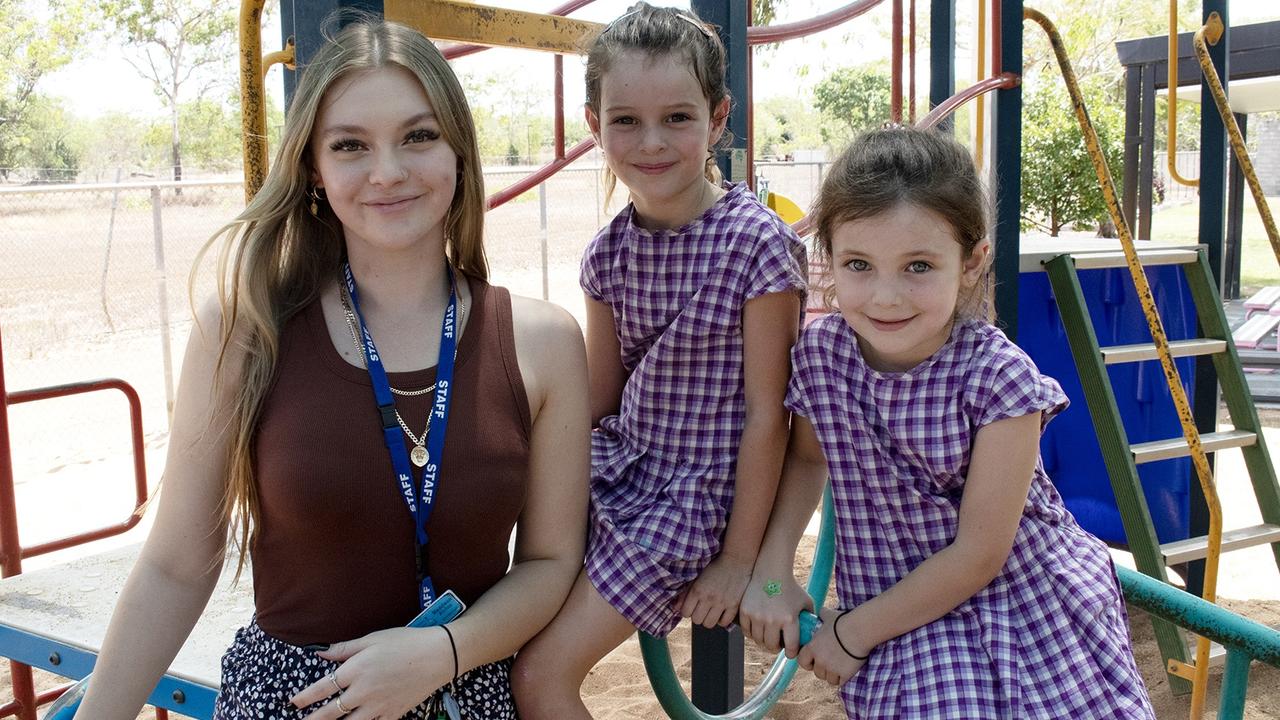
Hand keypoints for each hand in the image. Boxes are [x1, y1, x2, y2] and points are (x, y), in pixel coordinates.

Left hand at [291, 626, 451, 718]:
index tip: (294, 702)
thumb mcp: (373, 639)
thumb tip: (321, 653)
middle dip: (314, 719)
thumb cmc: (405, 642)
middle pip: (331, 712)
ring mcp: (378, 706)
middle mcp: (363, 691)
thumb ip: (345, 649)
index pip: (323, 688)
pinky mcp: (392, 714)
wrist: (438, 656)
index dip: (306, 697)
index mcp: (356, 670)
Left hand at [678, 553, 752, 627]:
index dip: (687, 611)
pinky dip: (722, 620)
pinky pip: (724, 622)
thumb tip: (675, 607)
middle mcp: (708, 598)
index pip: (685, 612)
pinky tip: (721, 613)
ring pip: (709, 624)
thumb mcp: (697, 577)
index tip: (692, 607)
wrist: (736, 561)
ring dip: (709, 619)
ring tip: (711, 612)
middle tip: (702, 609)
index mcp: (697, 590)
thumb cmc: (715, 568)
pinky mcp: (734, 605)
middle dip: (698, 615)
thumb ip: (685, 593)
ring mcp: (722, 602)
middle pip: (696, 620)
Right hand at [740, 571, 811, 657]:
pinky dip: (751, 633)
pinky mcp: (745, 611)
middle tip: (777, 645)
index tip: (791, 652)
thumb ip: (810, 618)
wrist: (772, 571)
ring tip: (767, 638)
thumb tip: (814, 634)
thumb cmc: (791, 587)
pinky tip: (757, 630)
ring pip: (758, 641)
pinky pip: (746, 631)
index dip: (791, 653)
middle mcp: (772, 619)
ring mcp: (757, 616)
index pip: (790, 647)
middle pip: (771, 646)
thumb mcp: (806, 602)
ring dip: (763, 642)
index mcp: (789, 619)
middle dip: (775, 648)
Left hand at [797, 607, 868, 686]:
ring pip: (828, 679)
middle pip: (817, 672)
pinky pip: (839, 682)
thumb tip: (819, 611)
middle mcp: (820, 660)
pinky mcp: (844, 675)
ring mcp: (832, 669)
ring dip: (832, 674)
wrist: (859, 631)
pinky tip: (846, 670)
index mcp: (812, 648)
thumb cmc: (843, 622)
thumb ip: (821, 615)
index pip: (802, 661)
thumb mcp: (828, 616)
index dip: (807, 661)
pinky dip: (842, 678)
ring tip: (839, 665)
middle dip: (822, 669)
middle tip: (829, 662)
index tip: (813, 659)